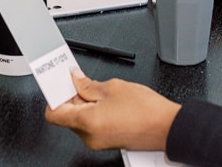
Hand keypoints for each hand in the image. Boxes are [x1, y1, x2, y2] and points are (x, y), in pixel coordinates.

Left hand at [44, 69, 180, 151]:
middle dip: (71, 97)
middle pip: (67, 116)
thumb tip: (76, 79)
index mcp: (86, 122)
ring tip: (100, 91)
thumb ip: (88, 84)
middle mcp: (89, 137)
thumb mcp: (113, 87)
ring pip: (80, 120)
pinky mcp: (107, 142)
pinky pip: (92, 126)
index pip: (53, 113)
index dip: (54, 95)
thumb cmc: (146, 111)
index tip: (58, 83)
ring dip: (84, 104)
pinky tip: (107, 101)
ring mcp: (98, 142)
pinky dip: (94, 112)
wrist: (167, 127)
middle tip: (80, 81)